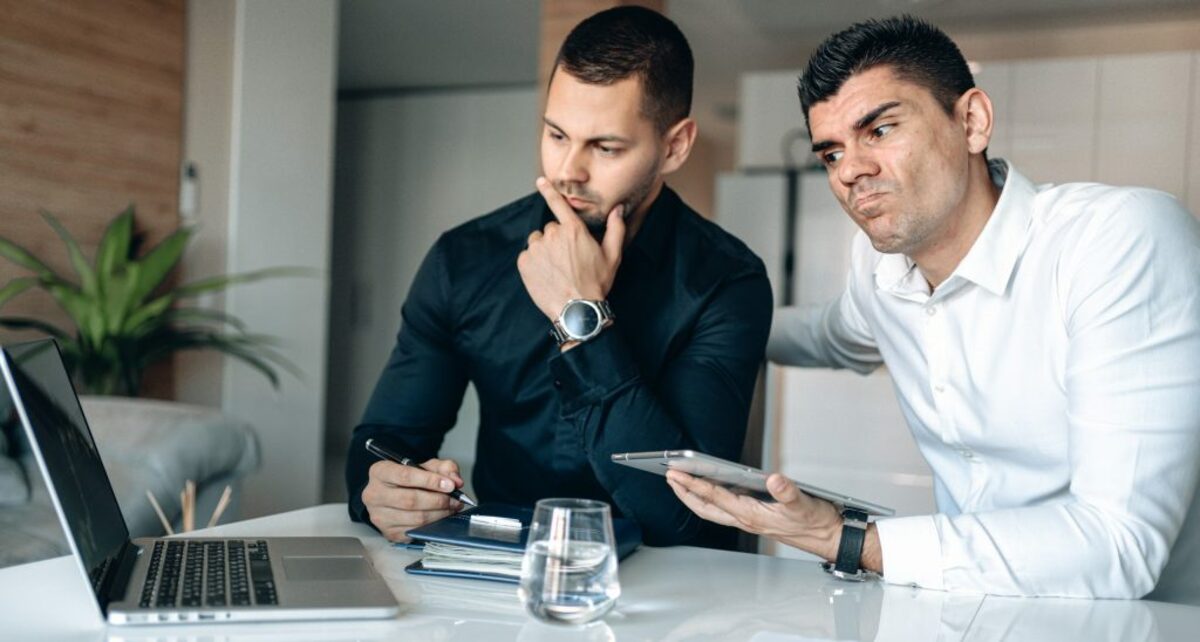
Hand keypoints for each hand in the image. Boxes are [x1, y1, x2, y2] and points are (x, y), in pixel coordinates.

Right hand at [361, 457, 464, 541]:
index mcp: (380, 472)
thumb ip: (443, 468)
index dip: (431, 481)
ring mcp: (379, 516)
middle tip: (455, 499)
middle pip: (411, 500)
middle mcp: (374, 494)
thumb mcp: (426, 466)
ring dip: (439, 514)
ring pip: (415, 518)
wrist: (394, 494)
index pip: (406, 476)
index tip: (450, 485)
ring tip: (451, 508)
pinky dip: (433, 525)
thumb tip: (456, 481)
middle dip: (438, 500)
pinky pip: (415, 531)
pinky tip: (440, 517)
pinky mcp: (388, 532)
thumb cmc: (408, 480)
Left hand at [517, 177, 624, 321]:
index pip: (558, 204)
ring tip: (557, 270)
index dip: (548, 190)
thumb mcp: (612, 256)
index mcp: (573, 230)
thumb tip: (618, 209)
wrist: (577, 309)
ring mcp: (536, 249)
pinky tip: (546, 275)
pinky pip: (527, 256)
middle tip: (567, 261)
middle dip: (556, 241)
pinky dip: (534, 263)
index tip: (540, 181)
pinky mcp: (524, 263)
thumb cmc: (596, 283)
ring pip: (537, 243)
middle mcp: (552, 235)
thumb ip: (615, 229)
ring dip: (544, 251)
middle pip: (550, 230)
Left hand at [666, 469, 843, 560]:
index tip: (676, 474)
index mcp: (752, 515)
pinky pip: (724, 509)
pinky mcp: (755, 517)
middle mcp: (746, 519)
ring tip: (681, 481)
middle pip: (705, 508)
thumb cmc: (815, 522)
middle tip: (669, 477)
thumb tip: (773, 479)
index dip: (694, 485)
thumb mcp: (804, 503)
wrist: (828, 537)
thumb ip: (788, 491)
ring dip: (694, 496)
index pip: (715, 498)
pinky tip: (710, 488)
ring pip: (712, 510)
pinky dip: (711, 498)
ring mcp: (749, 520)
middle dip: (685, 493)